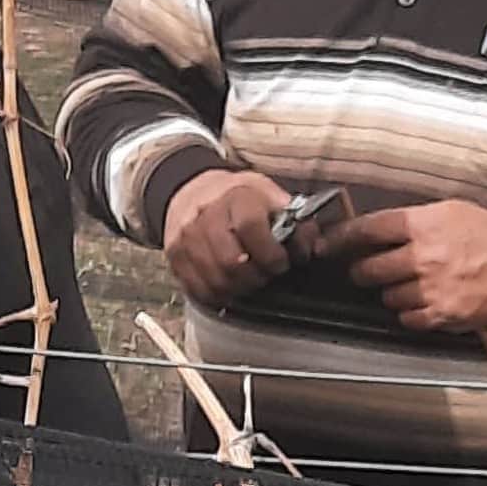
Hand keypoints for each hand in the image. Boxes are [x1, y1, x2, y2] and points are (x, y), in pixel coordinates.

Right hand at [160, 166, 299, 300]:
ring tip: (249, 281)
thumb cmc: (236, 196)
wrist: (189, 190)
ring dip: (239, 290)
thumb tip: (311, 245)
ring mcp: (186, 238)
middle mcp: (206, 215)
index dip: (271, 253)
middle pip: (232, 262)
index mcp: (236, 196)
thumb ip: (292, 216)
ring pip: (215, 281)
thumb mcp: (266, 192)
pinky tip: (229, 286)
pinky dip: (218, 296)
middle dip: (257, 277)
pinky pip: (198, 290)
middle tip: (266, 275)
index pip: (251, 228)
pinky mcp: (174, 257)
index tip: (281, 262)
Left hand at [342, 201, 486, 336]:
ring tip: (413, 283)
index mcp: (424, 224)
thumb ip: (411, 221)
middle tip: (368, 269)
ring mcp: (433, 289)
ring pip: (387, 296)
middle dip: (363, 271)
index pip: (367, 230)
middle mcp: (425, 256)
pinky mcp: (443, 315)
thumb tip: (371, 230)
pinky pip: (408, 318)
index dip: (340, 239)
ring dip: (392, 292)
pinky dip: (411, 311)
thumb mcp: (448, 211)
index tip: (326, 245)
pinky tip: (426, 299)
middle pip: (368, 269)